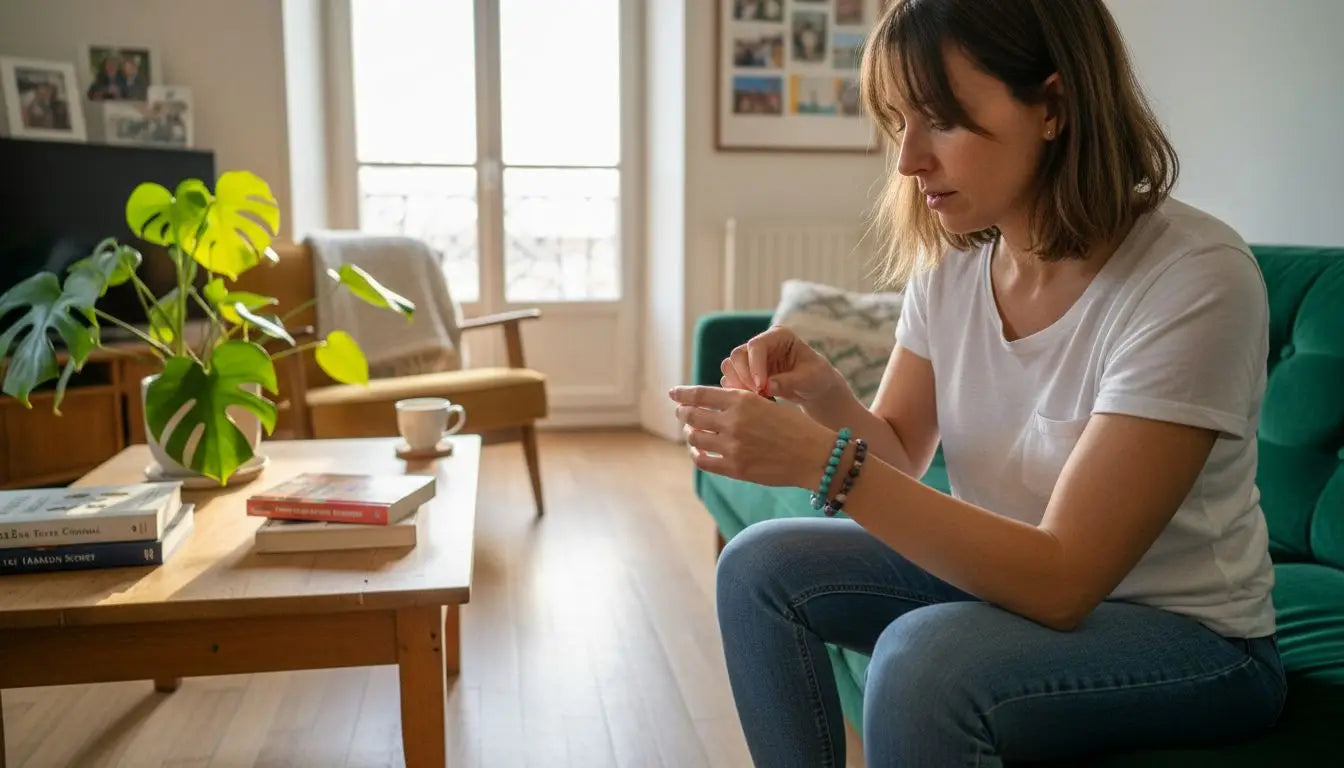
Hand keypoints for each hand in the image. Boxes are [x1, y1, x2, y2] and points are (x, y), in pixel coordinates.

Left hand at [669, 385, 833, 486]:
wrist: (814, 455)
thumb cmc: (794, 427)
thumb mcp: (766, 403)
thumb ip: (740, 402)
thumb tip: (712, 402)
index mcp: (742, 400)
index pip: (700, 394)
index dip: (682, 394)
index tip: (673, 394)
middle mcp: (733, 421)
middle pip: (692, 416)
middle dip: (683, 414)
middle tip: (682, 414)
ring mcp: (732, 446)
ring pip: (694, 438)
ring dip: (689, 434)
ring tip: (692, 433)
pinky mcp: (735, 468)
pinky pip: (703, 461)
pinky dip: (697, 455)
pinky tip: (699, 452)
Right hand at [720, 326, 842, 404]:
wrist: (813, 388)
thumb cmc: (816, 378)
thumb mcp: (809, 379)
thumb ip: (789, 381)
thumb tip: (766, 386)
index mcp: (779, 335)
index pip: (756, 346)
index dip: (754, 366)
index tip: (761, 387)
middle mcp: (761, 343)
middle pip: (737, 355)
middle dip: (744, 378)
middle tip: (759, 395)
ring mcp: (751, 358)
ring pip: (730, 367)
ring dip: (738, 386)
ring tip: (759, 399)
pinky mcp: (745, 372)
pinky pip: (730, 380)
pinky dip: (738, 392)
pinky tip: (757, 401)